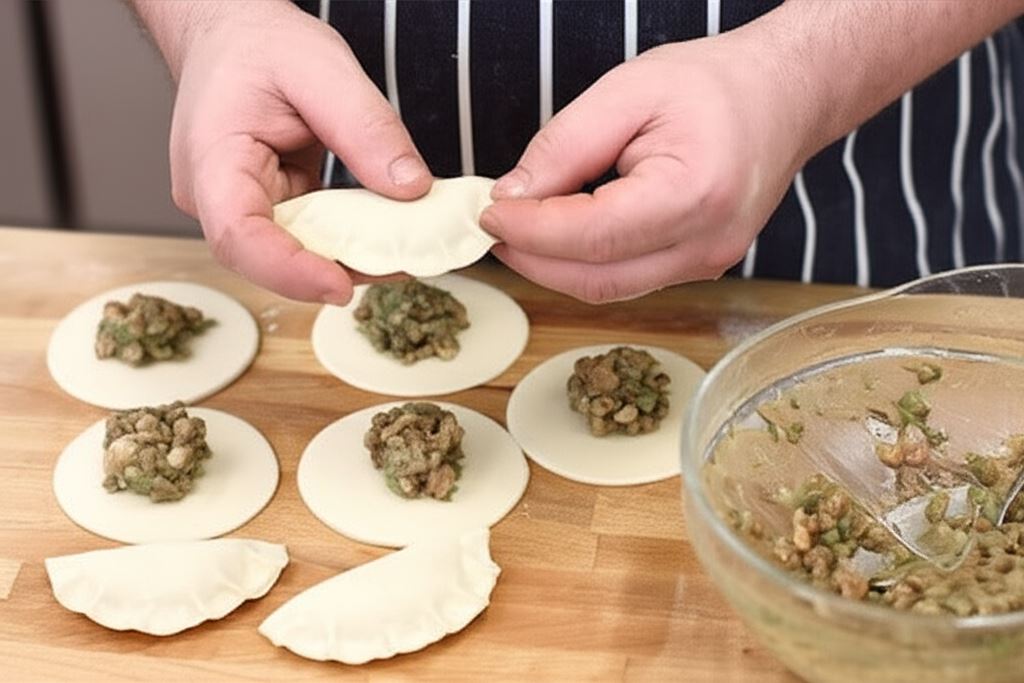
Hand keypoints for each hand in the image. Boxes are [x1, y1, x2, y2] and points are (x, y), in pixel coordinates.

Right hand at [157, 1, 430, 302]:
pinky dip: (348, 239)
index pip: (237, 235)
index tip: (340, 285)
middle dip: (336, 270)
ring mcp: (240, 207)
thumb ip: (366, 128)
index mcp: (211, 160)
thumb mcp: (322, 68)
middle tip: (402, 262)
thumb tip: (411, 188)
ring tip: (405, 249)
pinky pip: (308, 237)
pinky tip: (387, 234)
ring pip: (293, 254)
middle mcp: (215, 196)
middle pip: (269, 258)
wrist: (235, 34)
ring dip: (349, 258)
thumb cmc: (260, 45)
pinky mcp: (268, 208)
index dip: (288, 270)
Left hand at [480, 35, 811, 302]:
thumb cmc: (715, 84)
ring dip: (554, 267)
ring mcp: (708, 263)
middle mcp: (707, 244)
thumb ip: (564, 146)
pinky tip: (562, 234)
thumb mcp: (628, 90)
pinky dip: (585, 263)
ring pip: (609, 288)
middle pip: (597, 279)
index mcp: (694, 195)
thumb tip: (512, 197)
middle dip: (533, 260)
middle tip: (494, 227)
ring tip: (520, 229)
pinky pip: (628, 278)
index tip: (489, 213)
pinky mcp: (700, 266)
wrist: (784, 96)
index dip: (530, 232)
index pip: (591, 237)